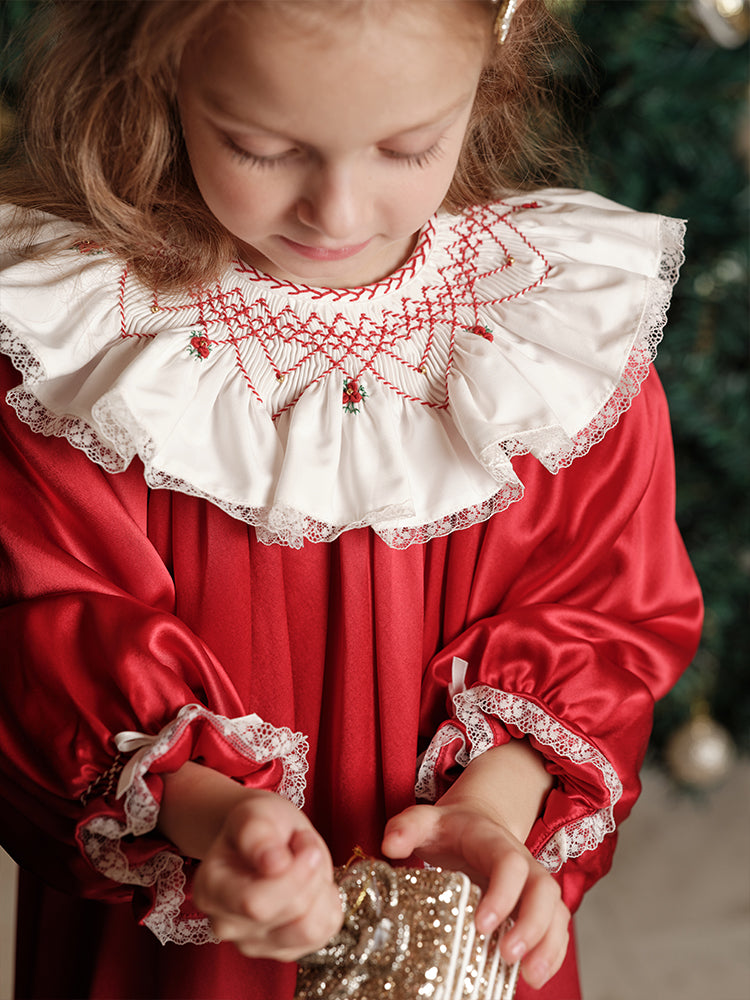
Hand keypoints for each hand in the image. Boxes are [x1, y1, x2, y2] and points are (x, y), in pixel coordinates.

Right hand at [192, 790, 343, 961]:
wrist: (268, 836)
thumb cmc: (260, 823)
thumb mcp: (254, 813)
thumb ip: (256, 834)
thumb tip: (273, 864)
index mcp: (210, 890)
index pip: (254, 903)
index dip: (292, 873)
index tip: (302, 840)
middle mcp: (226, 926)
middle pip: (290, 911)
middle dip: (310, 871)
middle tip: (303, 844)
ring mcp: (255, 944)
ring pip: (310, 928)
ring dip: (321, 887)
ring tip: (305, 864)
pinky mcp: (285, 951)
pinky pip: (324, 932)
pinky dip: (328, 902)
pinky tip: (310, 884)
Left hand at [382, 802, 569, 989]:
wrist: (474, 822)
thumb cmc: (448, 828)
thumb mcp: (424, 820)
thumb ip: (406, 827)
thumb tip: (390, 845)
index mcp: (494, 841)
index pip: (509, 864)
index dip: (503, 894)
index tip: (482, 925)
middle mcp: (522, 862)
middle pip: (543, 890)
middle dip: (533, 925)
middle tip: (508, 955)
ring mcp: (532, 884)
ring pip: (556, 911)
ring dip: (548, 945)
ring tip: (529, 977)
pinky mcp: (535, 905)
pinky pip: (555, 928)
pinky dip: (551, 953)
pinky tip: (533, 977)